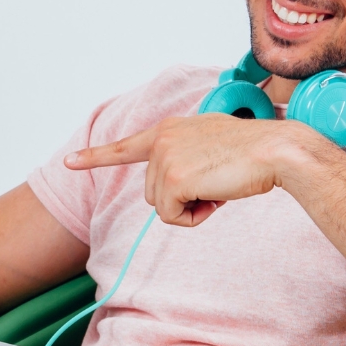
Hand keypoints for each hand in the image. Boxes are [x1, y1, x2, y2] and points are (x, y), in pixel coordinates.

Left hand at [64, 113, 319, 226]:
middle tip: (215, 183)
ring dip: (191, 207)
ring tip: (218, 186)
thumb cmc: (253, 151)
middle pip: (152, 192)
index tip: (69, 162)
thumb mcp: (210, 144)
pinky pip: (173, 217)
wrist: (276, 151)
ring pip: (162, 206)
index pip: (125, 146)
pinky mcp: (174, 180)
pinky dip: (195, 217)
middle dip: (182, 198)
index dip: (96, 157)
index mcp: (169, 129)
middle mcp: (161, 139)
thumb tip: (176, 184)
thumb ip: (186, 156)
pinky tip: (216, 197)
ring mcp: (165, 159)